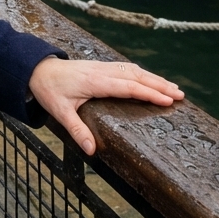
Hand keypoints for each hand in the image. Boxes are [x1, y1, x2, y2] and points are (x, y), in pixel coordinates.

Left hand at [29, 56, 183, 155]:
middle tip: (181, 95)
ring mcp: (103, 67)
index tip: (168, 100)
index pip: (128, 87)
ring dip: (154, 78)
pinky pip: (126, 68)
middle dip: (160, 85)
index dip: (149, 93)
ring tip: (174, 88)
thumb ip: (77, 130)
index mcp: (95, 82)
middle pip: (137, 76)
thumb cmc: (49, 90)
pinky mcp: (101, 67)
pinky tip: (151, 79)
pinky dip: (143, 74)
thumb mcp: (60, 112)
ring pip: (134, 70)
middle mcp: (103, 71)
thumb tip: (92, 150)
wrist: (37, 69)